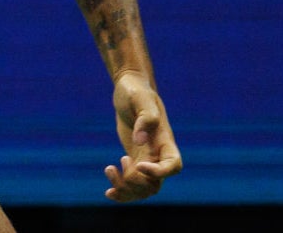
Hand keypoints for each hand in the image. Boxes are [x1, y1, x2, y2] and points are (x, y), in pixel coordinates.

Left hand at [105, 71, 181, 201]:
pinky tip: (109, 191)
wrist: (130, 89)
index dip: (158, 172)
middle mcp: (158, 154)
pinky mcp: (135, 161)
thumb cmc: (136, 91)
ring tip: (109, 170)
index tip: (139, 164)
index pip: (173, 166)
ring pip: (143, 190)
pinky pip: (133, 185)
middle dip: (135, 183)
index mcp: (165, 140)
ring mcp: (147, 159)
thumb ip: (145, 118)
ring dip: (126, 190)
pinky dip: (122, 192)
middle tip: (121, 162)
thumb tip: (139, 141)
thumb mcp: (140, 99)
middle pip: (155, 184)